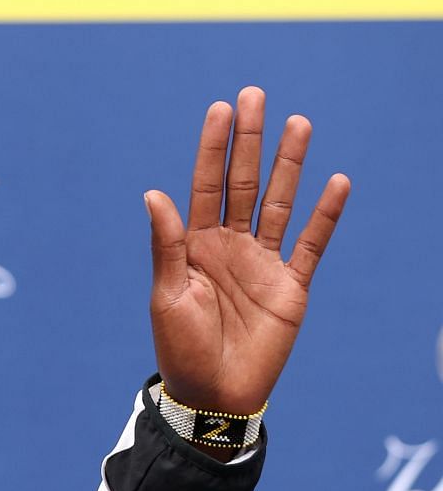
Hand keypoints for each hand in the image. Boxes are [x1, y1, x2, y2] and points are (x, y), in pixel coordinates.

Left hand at [145, 86, 349, 419]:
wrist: (213, 394)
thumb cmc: (181, 348)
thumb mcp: (168, 295)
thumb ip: (167, 245)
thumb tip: (154, 194)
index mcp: (194, 246)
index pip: (205, 186)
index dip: (212, 148)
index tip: (219, 108)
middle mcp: (230, 246)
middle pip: (243, 183)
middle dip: (248, 141)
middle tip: (254, 96)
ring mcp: (263, 263)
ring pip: (280, 203)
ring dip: (290, 164)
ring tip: (299, 123)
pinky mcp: (291, 286)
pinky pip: (312, 243)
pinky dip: (326, 215)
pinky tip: (337, 181)